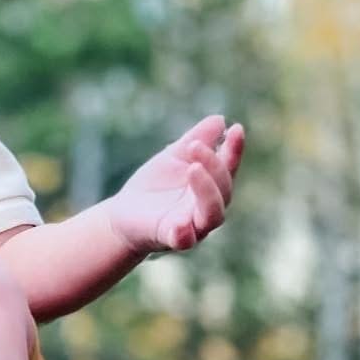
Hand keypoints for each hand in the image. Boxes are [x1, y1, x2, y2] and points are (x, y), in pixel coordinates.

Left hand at [107, 114, 244, 254]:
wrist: (123, 213)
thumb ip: (195, 140)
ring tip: (193, 169)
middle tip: (194, 145)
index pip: (229, 167)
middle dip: (213, 166)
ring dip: (206, 191)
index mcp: (212, 186)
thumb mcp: (173, 157)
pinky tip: (180, 221)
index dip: (234, 149)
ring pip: (213, 214)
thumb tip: (219, 120)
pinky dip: (184, 232)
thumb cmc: (154, 186)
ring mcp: (193, 226)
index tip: (236, 129)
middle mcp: (208, 208)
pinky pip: (184, 240)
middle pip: (224, 189)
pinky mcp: (172, 239)